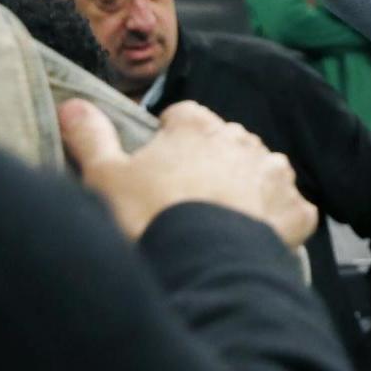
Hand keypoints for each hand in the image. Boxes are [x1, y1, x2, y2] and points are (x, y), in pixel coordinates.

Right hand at [60, 99, 317, 248]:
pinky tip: (253, 238)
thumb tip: (73, 105)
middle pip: (223, 145)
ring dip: (245, 189)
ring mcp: (275, 174)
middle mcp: (243, 140)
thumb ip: (90, 136)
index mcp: (197, 125)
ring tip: (217, 223)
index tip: (156, 167)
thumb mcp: (104, 177)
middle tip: (183, 203)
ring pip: (260, 173)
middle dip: (208, 165)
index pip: (182, 118)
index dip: (167, 141)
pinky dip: (276, 221)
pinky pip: (290, 210)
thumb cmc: (149, 217)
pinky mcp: (297, 211)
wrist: (202, 265)